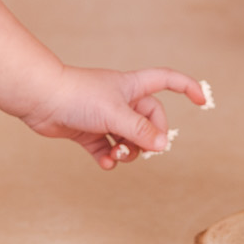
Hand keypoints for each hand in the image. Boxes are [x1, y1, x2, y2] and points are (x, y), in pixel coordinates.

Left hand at [18, 66, 208, 170]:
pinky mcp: (88, 132)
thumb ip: (140, 131)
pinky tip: (105, 162)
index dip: (187, 87)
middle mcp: (120, 101)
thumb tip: (162, 146)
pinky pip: (107, 149)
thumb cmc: (78, 97)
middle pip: (150, 121)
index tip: (202, 101)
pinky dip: (108, 158)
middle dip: (149, 139)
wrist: (41, 99)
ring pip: (129, 139)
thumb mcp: (115, 114)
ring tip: (117, 155)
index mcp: (132, 87)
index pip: (167, 80)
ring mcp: (104, 117)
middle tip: (141, 150)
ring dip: (128, 151)